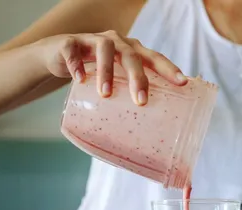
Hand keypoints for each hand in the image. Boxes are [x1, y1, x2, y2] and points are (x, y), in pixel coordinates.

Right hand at [35, 31, 187, 104]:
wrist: (59, 55)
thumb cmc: (95, 72)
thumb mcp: (114, 81)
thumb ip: (127, 98)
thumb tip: (144, 138)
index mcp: (132, 51)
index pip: (154, 57)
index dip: (169, 68)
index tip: (182, 83)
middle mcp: (116, 42)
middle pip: (132, 55)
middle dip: (138, 77)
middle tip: (140, 101)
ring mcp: (92, 40)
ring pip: (104, 50)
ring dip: (106, 71)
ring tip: (106, 94)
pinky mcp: (70, 43)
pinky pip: (73, 51)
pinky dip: (77, 64)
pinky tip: (80, 79)